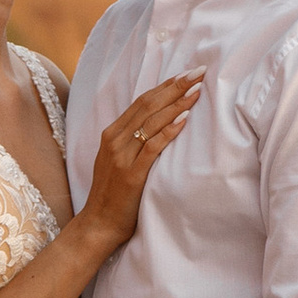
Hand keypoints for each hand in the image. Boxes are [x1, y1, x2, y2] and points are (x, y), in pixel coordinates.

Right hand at [76, 71, 204, 249]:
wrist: (98, 224)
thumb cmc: (114, 195)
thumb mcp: (119, 161)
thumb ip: (134, 142)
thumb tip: (159, 125)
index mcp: (112, 134)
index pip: (142, 102)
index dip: (165, 86)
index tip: (187, 74)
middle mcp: (115, 140)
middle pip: (148, 105)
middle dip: (175, 87)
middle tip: (198, 72)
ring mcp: (122, 157)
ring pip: (151, 121)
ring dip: (176, 103)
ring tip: (197, 90)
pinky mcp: (131, 174)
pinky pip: (152, 147)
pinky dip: (168, 131)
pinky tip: (184, 119)